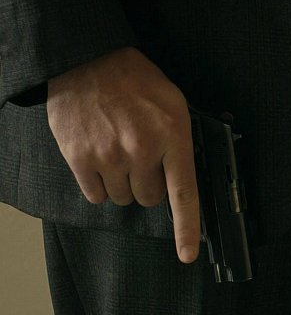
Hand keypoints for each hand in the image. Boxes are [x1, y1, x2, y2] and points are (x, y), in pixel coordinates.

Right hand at [46, 47, 199, 263]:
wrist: (89, 60)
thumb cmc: (136, 82)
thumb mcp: (175, 105)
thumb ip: (181, 143)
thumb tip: (185, 179)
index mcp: (172, 137)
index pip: (183, 193)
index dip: (186, 229)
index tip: (187, 255)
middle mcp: (142, 150)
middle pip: (149, 200)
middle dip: (148, 185)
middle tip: (141, 158)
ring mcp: (109, 156)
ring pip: (122, 199)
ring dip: (123, 184)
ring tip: (119, 153)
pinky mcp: (79, 157)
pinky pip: (94, 195)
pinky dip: (98, 185)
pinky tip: (100, 160)